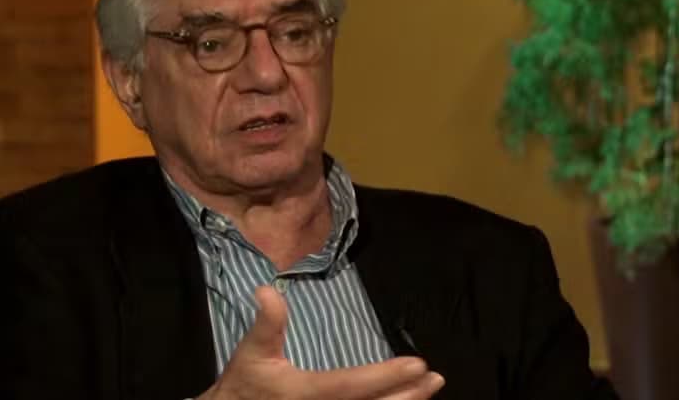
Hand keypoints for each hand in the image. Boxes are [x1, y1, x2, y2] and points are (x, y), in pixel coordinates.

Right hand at [197, 285, 444, 399]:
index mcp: (305, 393)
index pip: (352, 385)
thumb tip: (268, 289)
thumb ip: (267, 323)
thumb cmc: (244, 387)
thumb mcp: (251, 353)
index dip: (386, 376)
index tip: (417, 364)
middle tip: (434, 379)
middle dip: (408, 396)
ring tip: (428, 391)